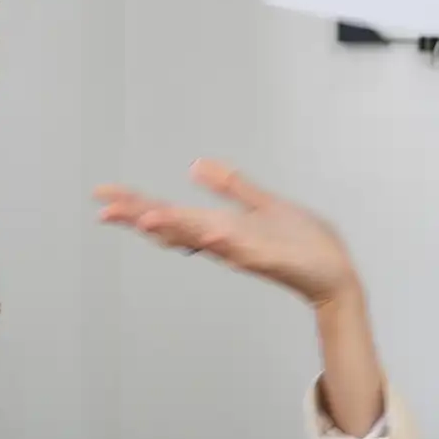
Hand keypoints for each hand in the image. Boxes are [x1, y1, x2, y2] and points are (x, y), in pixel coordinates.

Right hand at [94, 159, 359, 307]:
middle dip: (139, 216)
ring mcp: (243, 251)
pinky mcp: (267, 260)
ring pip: (200, 238)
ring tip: (144, 216)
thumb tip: (196, 165)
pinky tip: (208, 232)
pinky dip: (223, 243)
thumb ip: (231, 187)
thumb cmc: (303, 243)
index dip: (136, 203)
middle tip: (103, 209)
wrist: (335, 273)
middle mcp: (224, 240)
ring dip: (173, 228)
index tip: (104, 194)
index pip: (171, 212)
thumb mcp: (263, 205)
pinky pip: (240, 250)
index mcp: (221, 227)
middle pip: (174, 226)